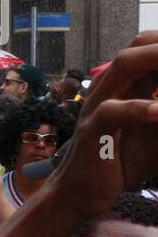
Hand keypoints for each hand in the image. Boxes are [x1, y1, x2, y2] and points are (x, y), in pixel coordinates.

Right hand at [47, 32, 157, 216]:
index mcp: (128, 83)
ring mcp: (99, 105)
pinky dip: (140, 108)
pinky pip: (113, 111)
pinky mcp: (92, 131)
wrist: (85, 192)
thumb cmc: (124, 160)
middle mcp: (112, 86)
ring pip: (125, 65)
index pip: (151, 46)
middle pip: (140, 45)